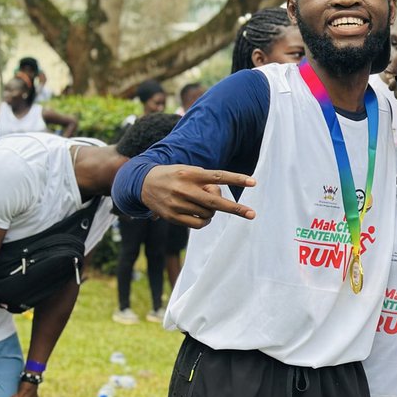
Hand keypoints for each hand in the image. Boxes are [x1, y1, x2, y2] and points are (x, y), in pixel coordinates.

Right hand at [141, 165, 256, 227]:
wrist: (143, 183)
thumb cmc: (175, 176)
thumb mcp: (189, 171)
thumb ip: (205, 182)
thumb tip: (219, 199)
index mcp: (191, 174)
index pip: (218, 176)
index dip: (237, 179)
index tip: (254, 182)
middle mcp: (184, 189)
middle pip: (216, 202)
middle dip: (236, 209)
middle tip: (252, 214)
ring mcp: (178, 204)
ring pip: (208, 214)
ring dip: (213, 211)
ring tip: (203, 203)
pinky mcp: (173, 217)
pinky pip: (198, 224)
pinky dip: (205, 221)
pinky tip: (203, 216)